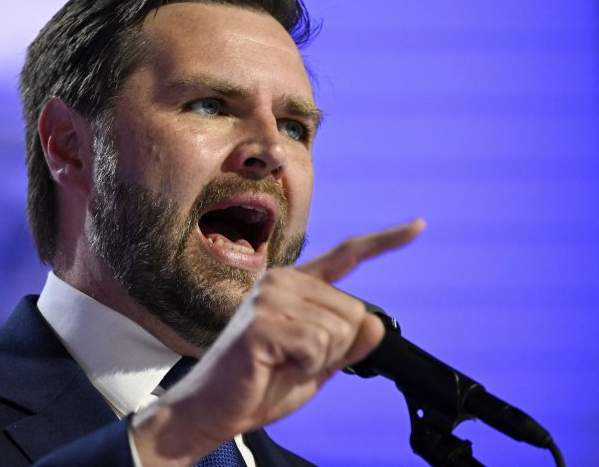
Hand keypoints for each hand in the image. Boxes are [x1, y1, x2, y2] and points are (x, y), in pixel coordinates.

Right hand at [132, 219, 424, 465]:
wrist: (216, 407)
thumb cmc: (261, 383)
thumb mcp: (317, 364)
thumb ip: (347, 343)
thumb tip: (375, 323)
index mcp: (296, 284)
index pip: (347, 255)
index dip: (386, 241)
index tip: (419, 226)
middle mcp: (282, 280)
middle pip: (353, 312)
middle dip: (335, 349)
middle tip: (294, 360)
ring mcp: (270, 297)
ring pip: (337, 330)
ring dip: (317, 360)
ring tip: (280, 362)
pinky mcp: (262, 321)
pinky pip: (316, 345)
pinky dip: (304, 366)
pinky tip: (275, 364)